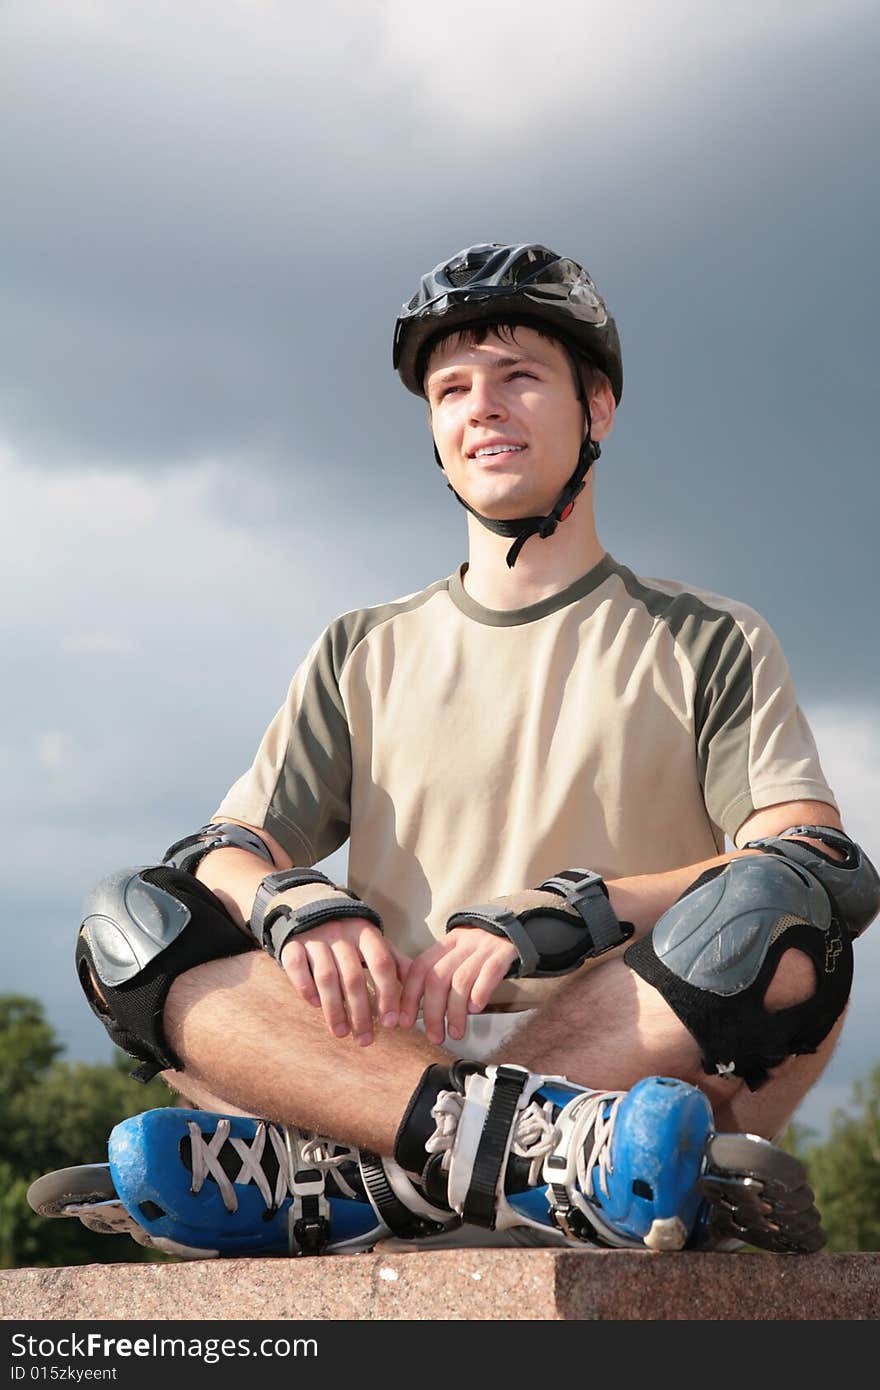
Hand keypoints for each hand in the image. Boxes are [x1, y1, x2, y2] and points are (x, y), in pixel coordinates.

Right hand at [280, 918, 411, 1045]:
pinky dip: (306, 989)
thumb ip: (395, 963)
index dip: (387, 995)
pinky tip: (315, 1005)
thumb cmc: (349, 935)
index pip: (382, 964)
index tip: (390, 1023)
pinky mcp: (292, 945)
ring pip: (326, 977)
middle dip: (361, 1013)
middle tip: (365, 1040)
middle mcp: (341, 934)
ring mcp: (315, 939)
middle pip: (353, 977)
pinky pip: (297, 968)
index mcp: (366, 933)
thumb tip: (419, 989)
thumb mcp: (373, 942)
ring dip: (334, 1009)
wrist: (311, 907)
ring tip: (341, 1033)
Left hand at [398, 927, 517, 1044]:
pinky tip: (475, 1010)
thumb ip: (441, 973)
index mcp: (447, 944)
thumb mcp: (459, 954)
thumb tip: (419, 1009)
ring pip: (460, 980)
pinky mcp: (504, 953)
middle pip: (438, 978)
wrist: (516, 930)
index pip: (420, 968)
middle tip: (434, 1036)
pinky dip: (479, 994)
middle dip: (432, 1012)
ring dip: (454, 1012)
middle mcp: (462, 944)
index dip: (410, 996)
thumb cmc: (484, 951)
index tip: (406, 1021)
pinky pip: (489, 973)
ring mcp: (483, 947)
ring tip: (455, 1032)